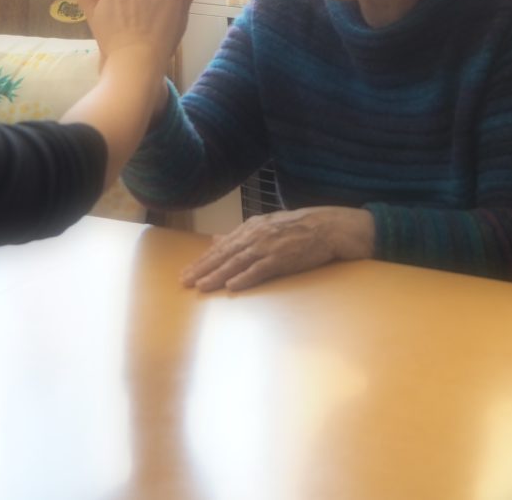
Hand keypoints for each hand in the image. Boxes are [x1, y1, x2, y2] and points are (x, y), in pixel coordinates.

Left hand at [181, 206, 375, 291]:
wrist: (327, 227)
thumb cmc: (297, 228)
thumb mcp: (265, 225)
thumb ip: (239, 234)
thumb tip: (216, 238)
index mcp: (250, 228)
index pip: (221, 246)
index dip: (202, 260)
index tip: (187, 271)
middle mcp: (255, 235)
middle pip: (224, 254)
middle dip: (202, 268)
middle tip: (185, 281)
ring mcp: (268, 246)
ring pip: (237, 263)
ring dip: (218, 275)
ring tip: (201, 286)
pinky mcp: (282, 258)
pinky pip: (260, 270)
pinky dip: (245, 277)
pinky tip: (232, 286)